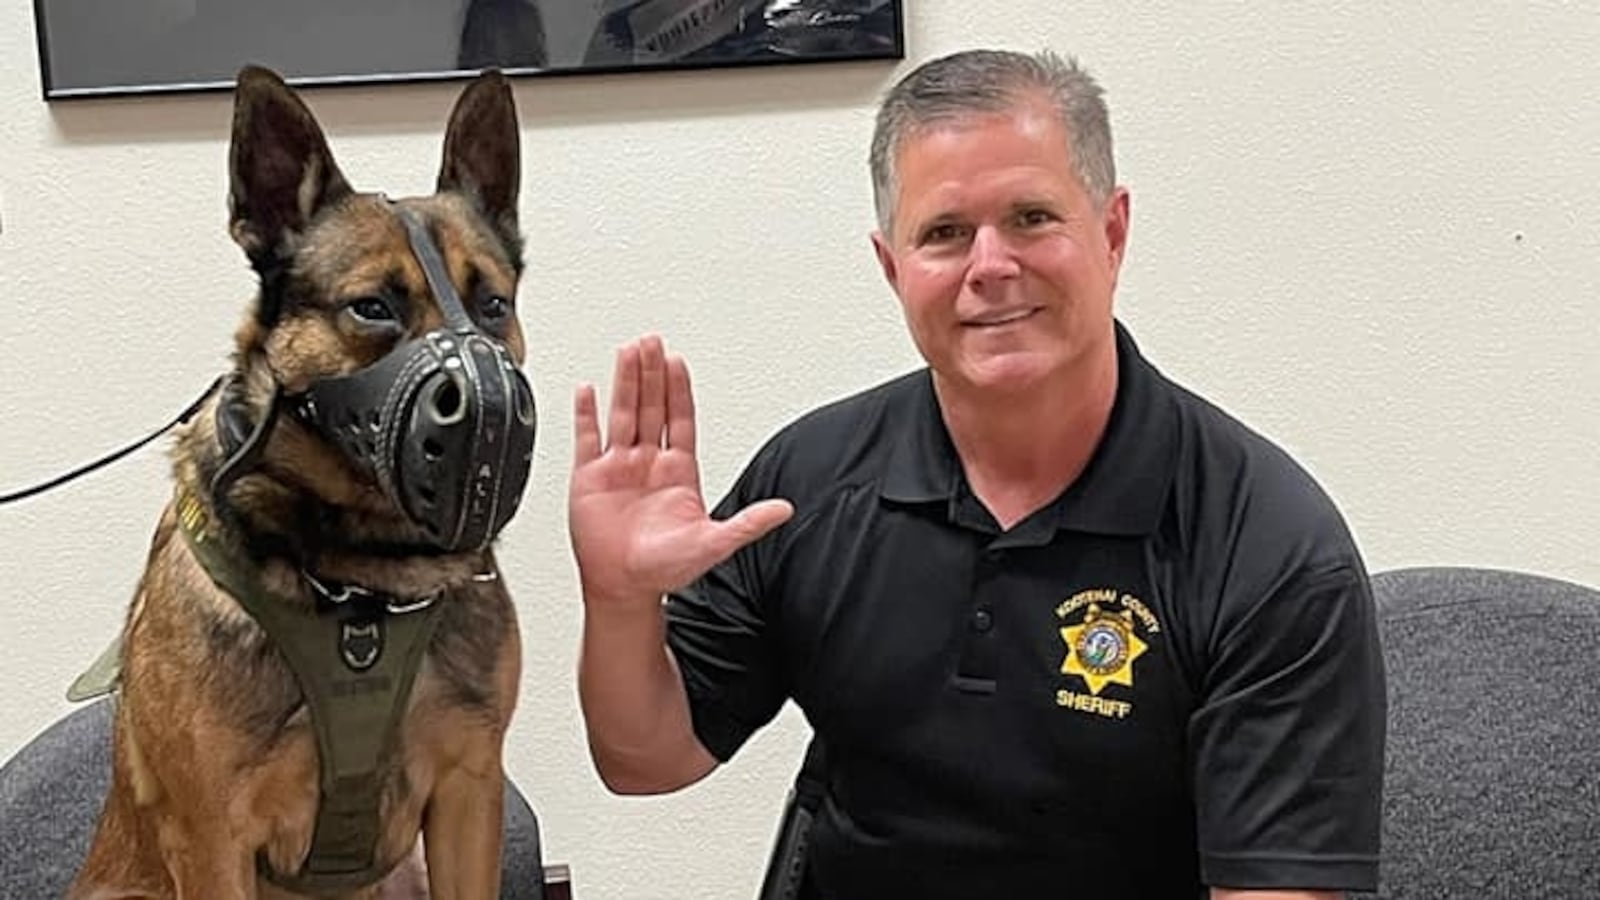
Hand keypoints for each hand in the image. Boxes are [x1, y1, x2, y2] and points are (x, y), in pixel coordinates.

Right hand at [569, 335, 793, 609]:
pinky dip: (586, 414)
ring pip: (622, 414)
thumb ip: (748, 523)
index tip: (677, 362)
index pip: (680, 419)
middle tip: (652, 343)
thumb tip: (784, 510)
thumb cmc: (665, 570)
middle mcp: (649, 464)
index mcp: (678, 472)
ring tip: (628, 352)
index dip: (679, 390)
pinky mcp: (590, 479)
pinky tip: (588, 390)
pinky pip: (587, 439)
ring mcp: (619, 468)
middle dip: (652, 374)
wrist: (625, 589)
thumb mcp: (715, 544)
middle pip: (651, 407)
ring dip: (625, 383)